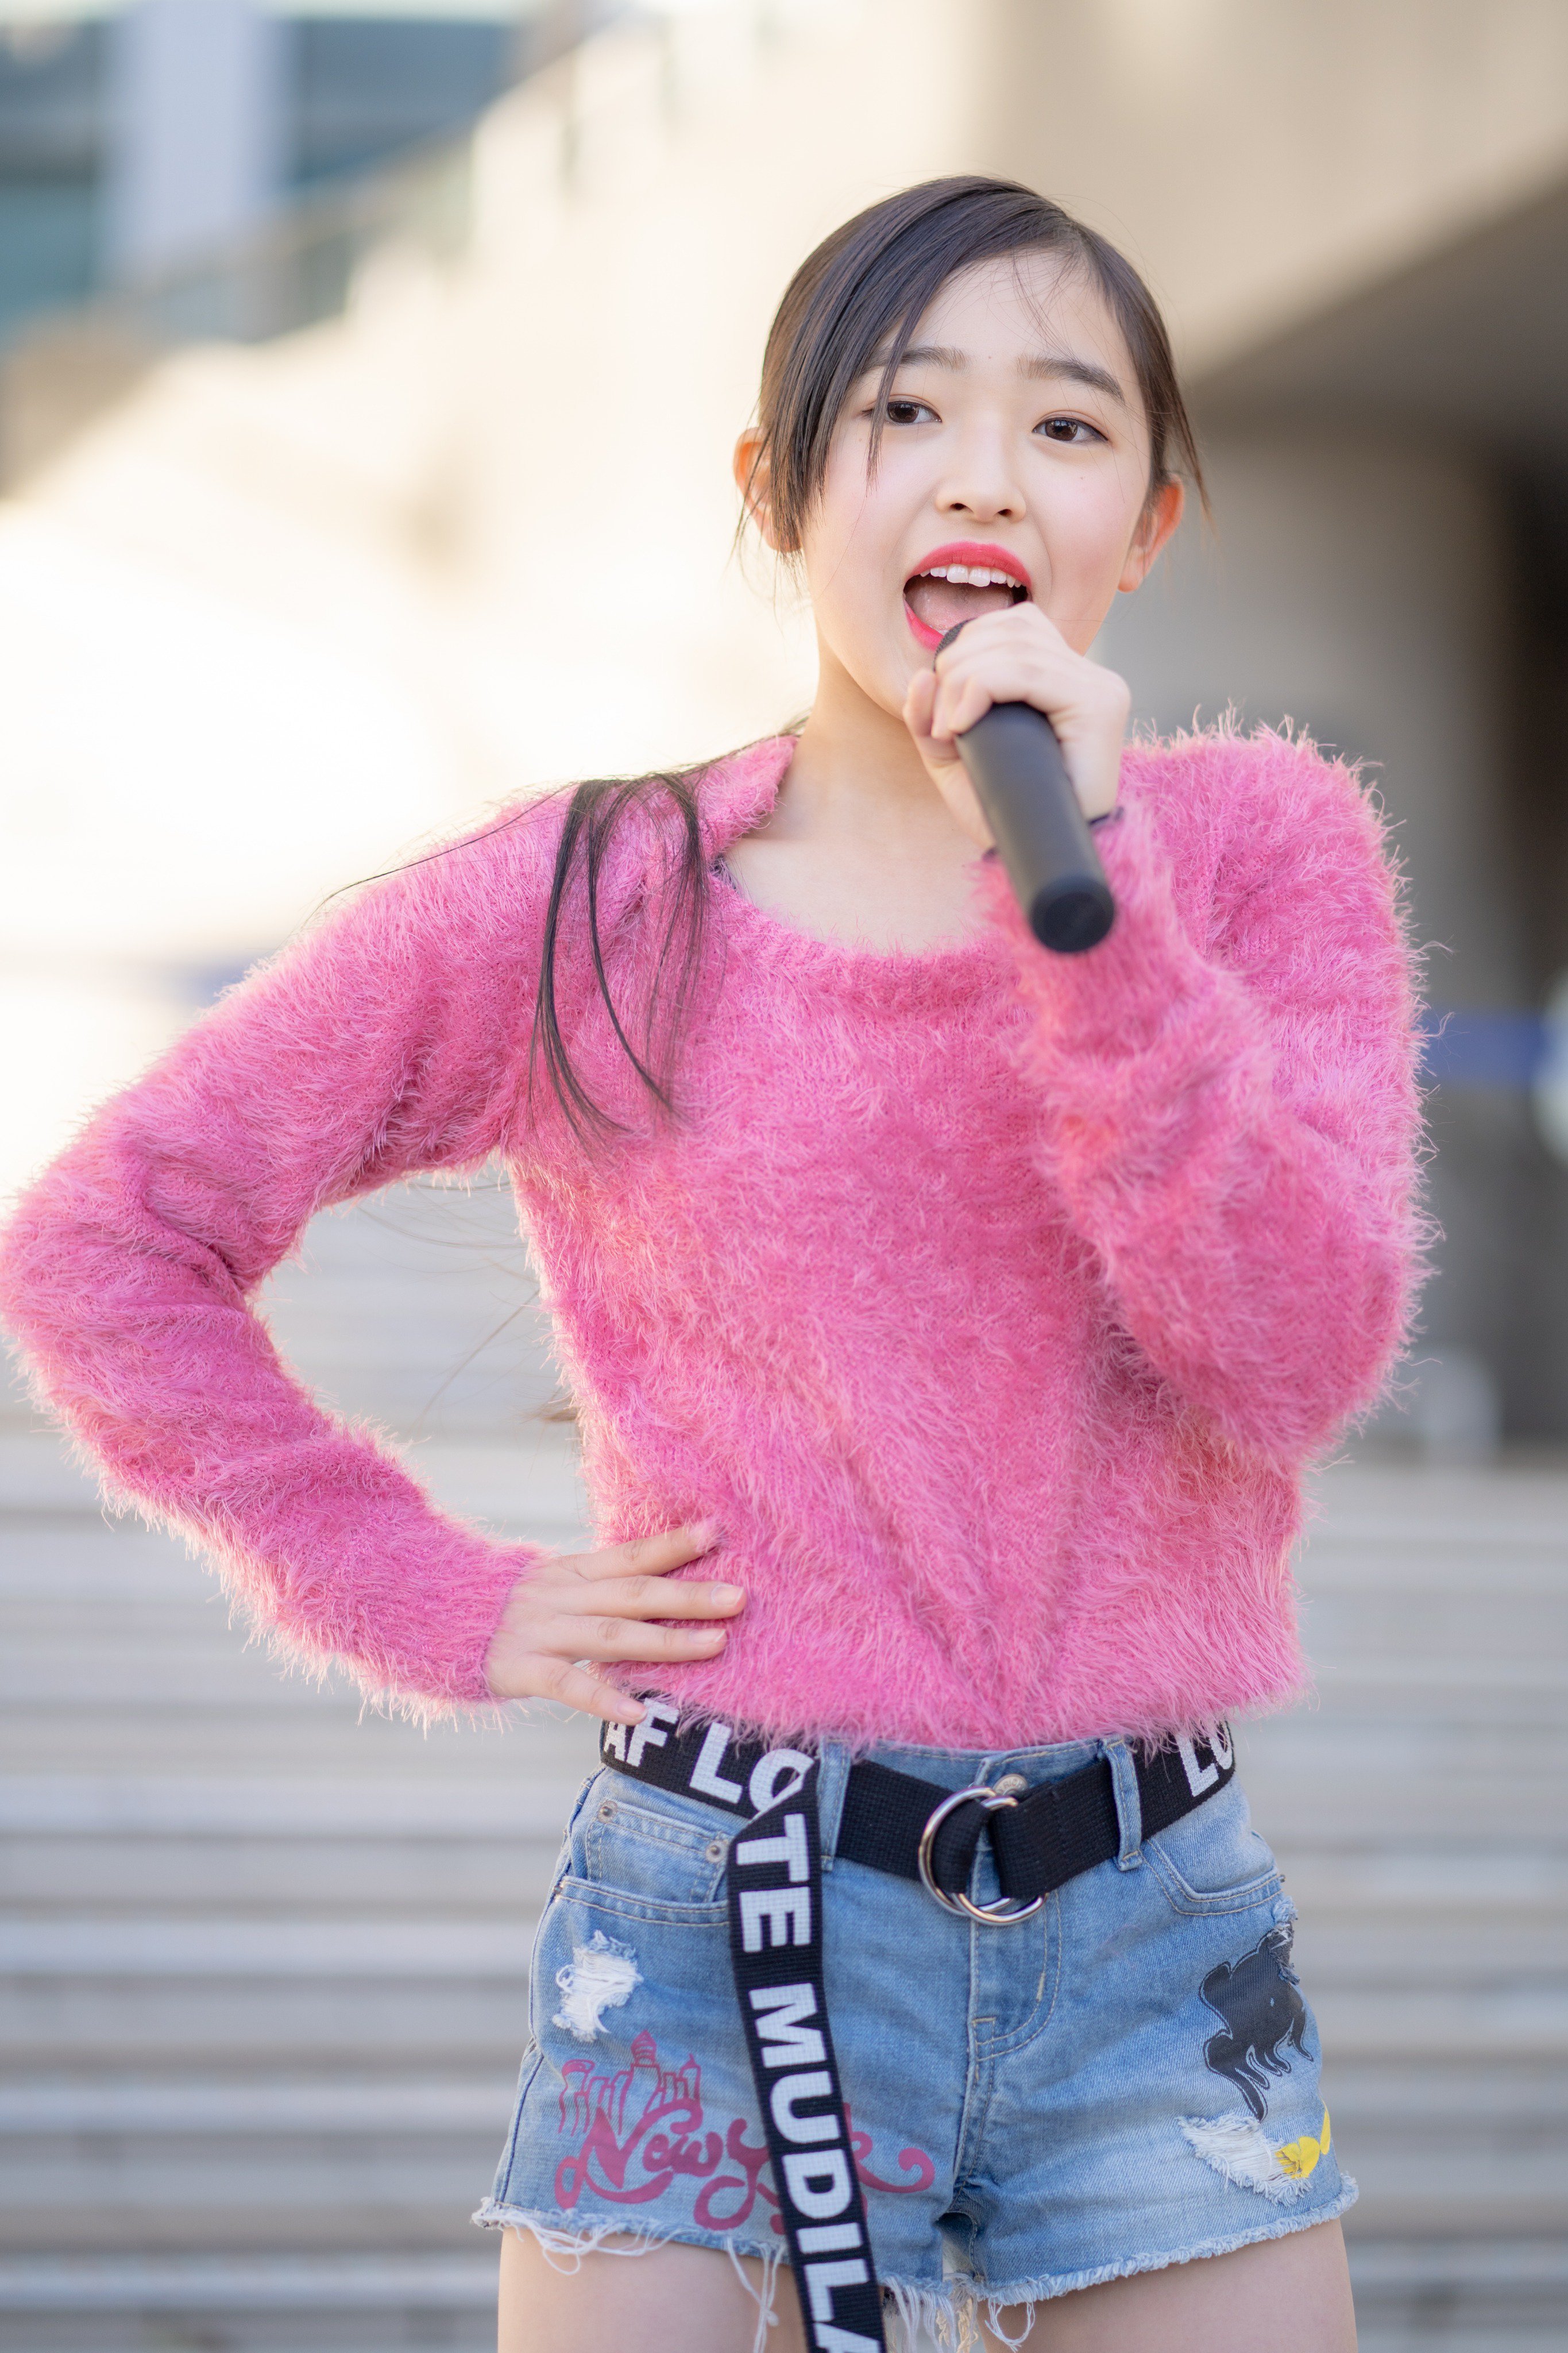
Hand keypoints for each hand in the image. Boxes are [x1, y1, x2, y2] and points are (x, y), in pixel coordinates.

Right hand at [483, 1521, 741, 1723]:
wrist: (434, 1621)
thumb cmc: (509, 1611)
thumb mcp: (555, 1586)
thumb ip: (601, 1586)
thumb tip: (665, 1584)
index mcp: (572, 1571)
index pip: (631, 1554)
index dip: (674, 1544)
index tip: (718, 1533)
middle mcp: (561, 1595)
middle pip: (634, 1592)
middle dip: (690, 1595)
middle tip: (740, 1598)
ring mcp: (540, 1631)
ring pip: (611, 1635)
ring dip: (666, 1640)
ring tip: (715, 1644)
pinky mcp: (519, 1668)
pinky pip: (567, 1684)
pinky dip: (604, 1696)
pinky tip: (639, 1712)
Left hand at [902, 602, 1129, 845]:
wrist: (1045, 863)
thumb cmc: (1007, 817)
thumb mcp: (954, 762)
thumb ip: (931, 720)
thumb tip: (922, 674)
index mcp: (1066, 680)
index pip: (1016, 624)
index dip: (967, 648)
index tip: (943, 709)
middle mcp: (1090, 677)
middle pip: (1011, 628)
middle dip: (956, 666)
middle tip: (939, 724)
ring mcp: (1100, 689)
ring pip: (1014, 646)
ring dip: (961, 682)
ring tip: (948, 731)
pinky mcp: (1100, 707)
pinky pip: (1027, 671)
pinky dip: (981, 689)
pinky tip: (962, 725)